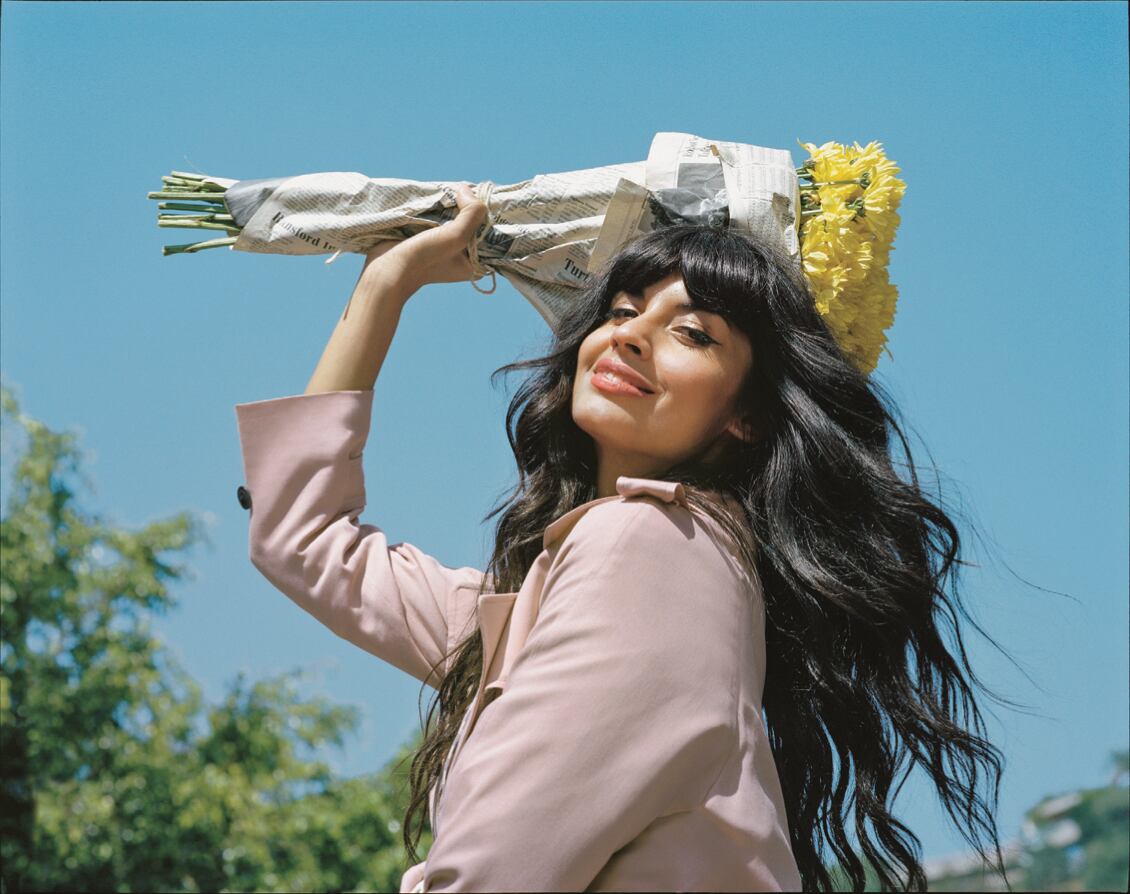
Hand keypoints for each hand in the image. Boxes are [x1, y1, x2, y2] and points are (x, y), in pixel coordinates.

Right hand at [362, 183, 488, 290]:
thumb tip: (466, 188)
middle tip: (463, 191)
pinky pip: (438, 219)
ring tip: (450, 190)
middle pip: (471, 224)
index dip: (487, 215)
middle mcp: (462, 256)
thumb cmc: (426, 258)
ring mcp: (444, 247)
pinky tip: (437, 196)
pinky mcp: (428, 239)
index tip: (484, 195)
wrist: (388, 269)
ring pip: (454, 219)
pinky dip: (438, 208)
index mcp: (475, 263)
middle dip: (467, 208)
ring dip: (451, 205)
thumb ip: (471, 213)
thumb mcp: (456, 236)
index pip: (489, 235)